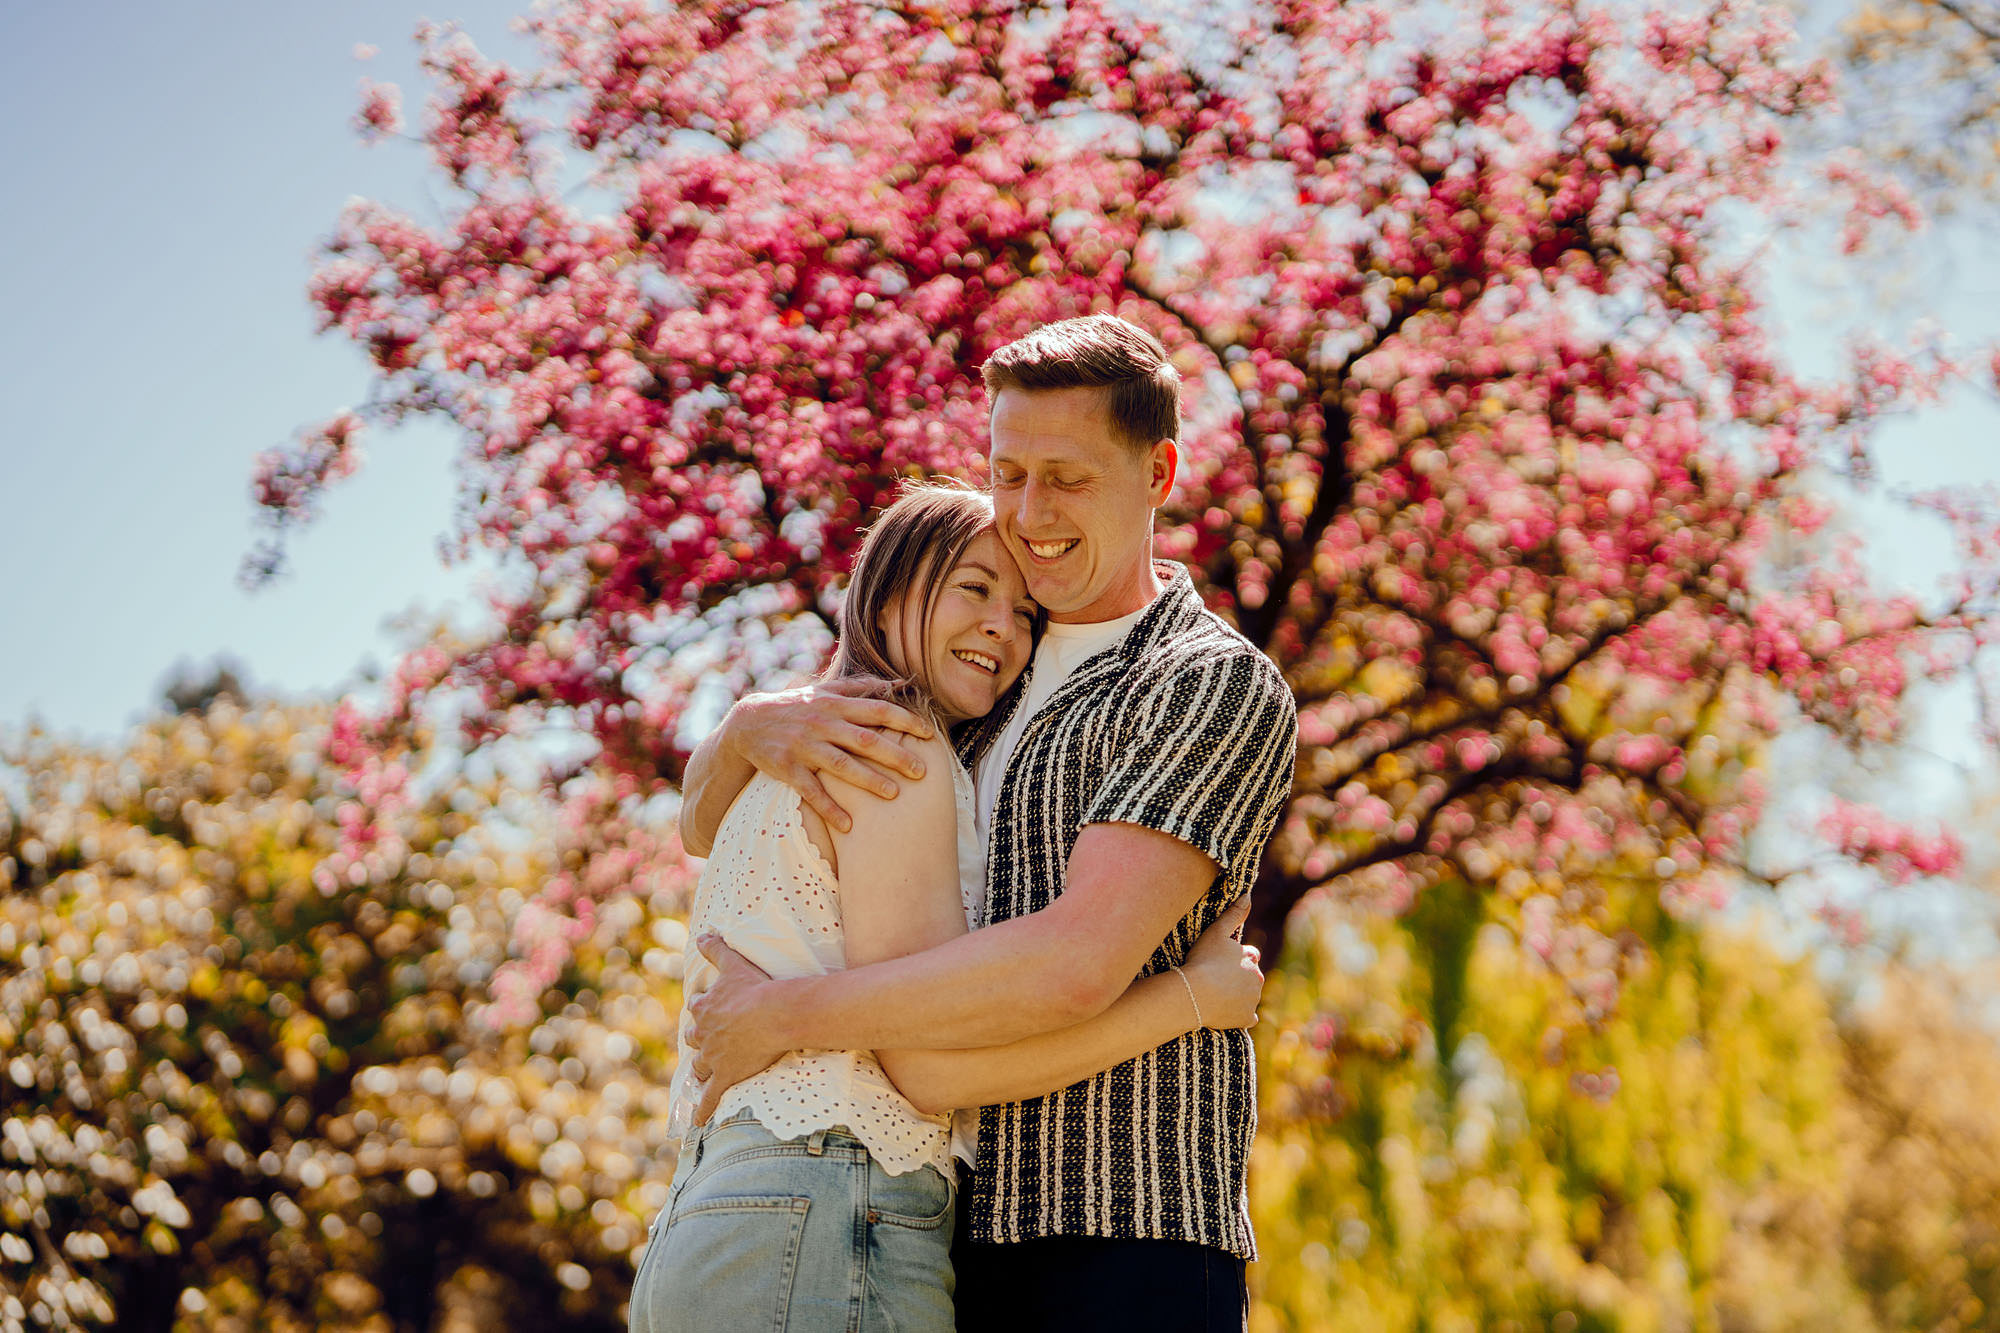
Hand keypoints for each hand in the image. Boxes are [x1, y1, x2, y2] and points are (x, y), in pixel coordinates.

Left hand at [685, 933, 786, 1123]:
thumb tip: (702, 934)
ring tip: (704, 1076)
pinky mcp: (725, 1077)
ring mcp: (713, 1057)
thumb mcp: (734, 963)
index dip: (704, 1012)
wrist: (773, 1014)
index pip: (698, 1011)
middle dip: (700, 1041)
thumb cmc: (756, 988)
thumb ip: (716, 949)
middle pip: (695, 1040)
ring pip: (700, 1067)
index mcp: (705, 1008)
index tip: (708, 1013)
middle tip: (708, 1044)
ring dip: (701, 1071)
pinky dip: (702, 1111)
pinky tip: (697, 1123)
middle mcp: (704, 1034)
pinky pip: (710, 1098)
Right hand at [729, 682, 933, 832]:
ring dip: (869, 780)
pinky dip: (829, 807)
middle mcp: (822, 724)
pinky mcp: (787, 768)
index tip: (928, 734)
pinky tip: (848, 824)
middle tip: (921, 771)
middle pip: (864, 740)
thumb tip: (896, 683)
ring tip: (894, 794)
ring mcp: (804, 747)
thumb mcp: (824, 691)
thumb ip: (859, 687)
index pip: (877, 710)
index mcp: (835, 705)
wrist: (748, 723)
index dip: (904, 721)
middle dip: (895, 755)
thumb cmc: (796, 707)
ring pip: (841, 765)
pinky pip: (811, 791)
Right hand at [1180, 897, 1262, 1030]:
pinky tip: (1227, 1013)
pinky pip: (1248, 1018)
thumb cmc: (1202, 961)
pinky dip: (1240, 1016)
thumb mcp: (1216, 932)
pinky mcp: (1246, 1019)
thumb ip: (1234, 913)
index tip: (1223, 962)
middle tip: (1218, 979)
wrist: (1194, 993)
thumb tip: (1248, 894)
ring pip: (1250, 997)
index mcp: (1251, 959)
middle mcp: (1257, 980)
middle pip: (1252, 977)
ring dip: (1240, 995)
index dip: (1238, 958)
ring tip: (1218, 995)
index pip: (1251, 956)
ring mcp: (1252, 1001)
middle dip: (1241, 977)